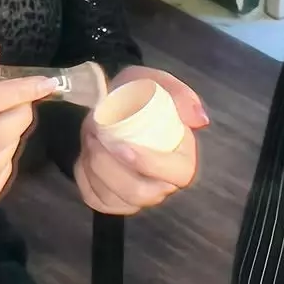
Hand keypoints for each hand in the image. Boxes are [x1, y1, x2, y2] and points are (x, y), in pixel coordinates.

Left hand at [74, 66, 205, 215]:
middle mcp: (161, 185)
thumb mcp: (154, 82)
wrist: (105, 102)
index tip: (123, 146)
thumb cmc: (135, 95)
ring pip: (114, 198)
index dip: (150, 164)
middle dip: (111, 166)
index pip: (178, 174)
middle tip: (95, 135)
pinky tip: (85, 153)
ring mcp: (134, 197)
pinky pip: (93, 198)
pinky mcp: (110, 201)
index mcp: (181, 160)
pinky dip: (83, 175)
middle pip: (140, 193)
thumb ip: (179, 94)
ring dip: (94, 166)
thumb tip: (200, 120)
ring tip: (89, 137)